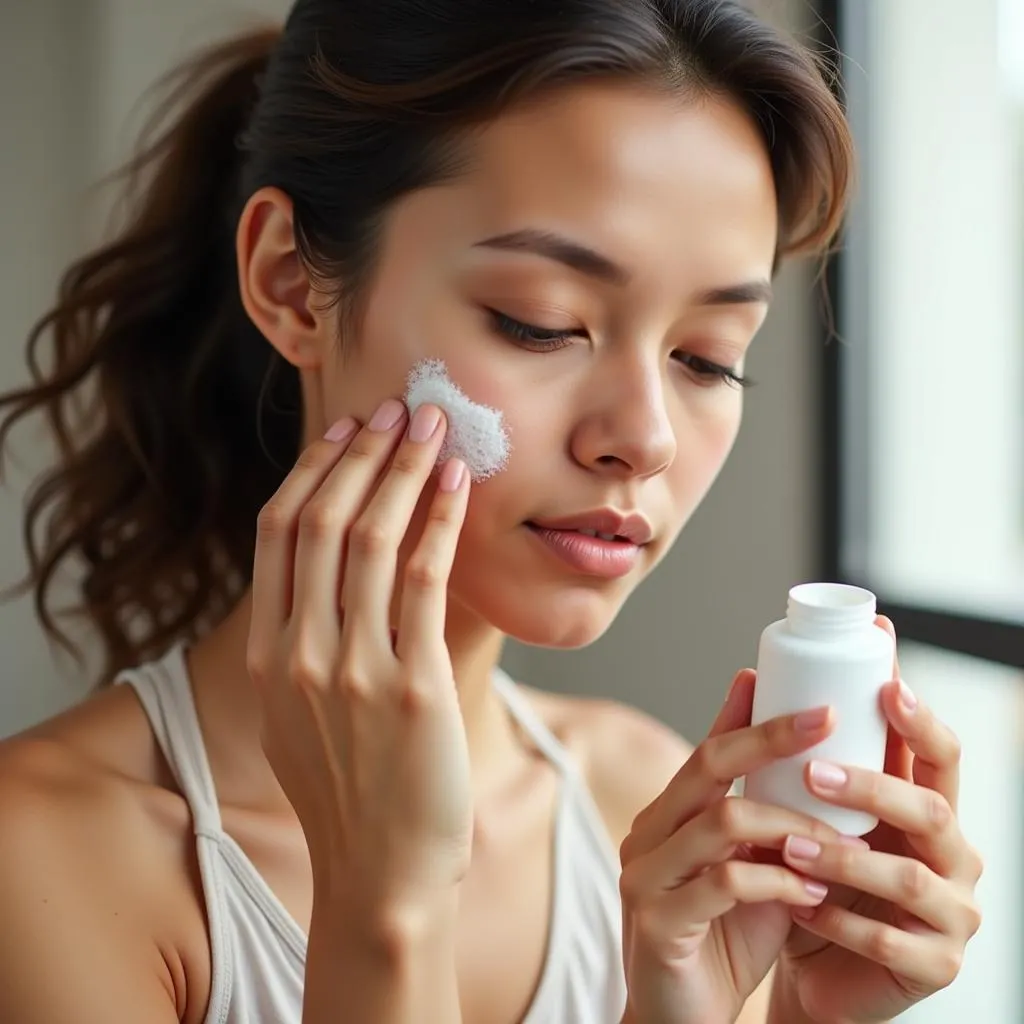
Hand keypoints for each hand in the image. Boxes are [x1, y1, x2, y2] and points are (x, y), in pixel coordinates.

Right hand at [246, 400, 473, 929]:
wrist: (381, 875)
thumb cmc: (351, 791)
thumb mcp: (299, 714)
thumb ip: (303, 641)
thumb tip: (333, 569)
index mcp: (267, 654)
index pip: (277, 533)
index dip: (313, 471)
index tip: (345, 431)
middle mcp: (299, 653)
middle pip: (323, 520)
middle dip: (364, 452)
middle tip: (398, 409)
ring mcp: (351, 669)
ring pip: (372, 538)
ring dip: (405, 469)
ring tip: (432, 427)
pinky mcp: (412, 685)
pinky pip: (426, 580)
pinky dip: (441, 520)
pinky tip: (461, 484)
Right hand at [618, 672, 865, 1023]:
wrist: (683, 1019)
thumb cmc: (724, 940)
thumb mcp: (755, 871)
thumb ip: (772, 825)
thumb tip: (821, 774)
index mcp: (669, 816)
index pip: (708, 747)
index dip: (747, 713)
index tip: (784, 680)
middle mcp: (649, 834)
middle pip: (707, 764)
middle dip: (770, 737)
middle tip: (825, 720)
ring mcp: (645, 875)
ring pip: (723, 821)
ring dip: (792, 827)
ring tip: (842, 844)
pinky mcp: (658, 921)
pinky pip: (725, 884)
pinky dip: (779, 883)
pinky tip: (812, 896)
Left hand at [775, 617, 983, 1022]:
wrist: (815, 968)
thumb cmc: (814, 878)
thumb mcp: (809, 812)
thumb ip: (796, 754)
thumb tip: (750, 677)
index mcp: (926, 810)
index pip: (941, 756)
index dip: (921, 720)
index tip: (887, 683)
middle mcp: (952, 856)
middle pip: (934, 809)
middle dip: (873, 787)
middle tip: (813, 772)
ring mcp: (951, 914)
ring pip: (909, 878)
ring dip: (844, 859)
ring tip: (791, 845)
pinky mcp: (935, 966)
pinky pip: (890, 944)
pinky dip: (841, 923)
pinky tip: (803, 909)